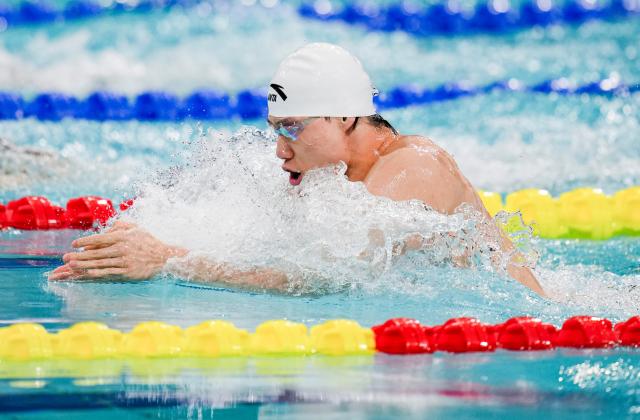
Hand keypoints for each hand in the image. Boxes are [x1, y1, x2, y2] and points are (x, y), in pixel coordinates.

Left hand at [48, 222, 186, 280]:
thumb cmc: (149, 241)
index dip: (85, 241)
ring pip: (100, 262)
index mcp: (123, 236)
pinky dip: (97, 272)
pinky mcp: (128, 271)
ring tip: (70, 265)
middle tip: (65, 257)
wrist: (165, 257)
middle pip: (96, 252)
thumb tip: (107, 228)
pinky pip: (109, 272)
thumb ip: (121, 225)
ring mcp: (125, 261)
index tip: (74, 244)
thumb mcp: (137, 228)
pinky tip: (87, 273)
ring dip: (83, 264)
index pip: (100, 238)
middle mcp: (122, 248)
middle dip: (79, 255)